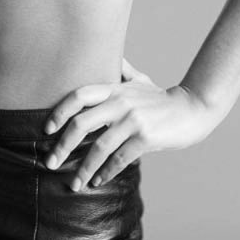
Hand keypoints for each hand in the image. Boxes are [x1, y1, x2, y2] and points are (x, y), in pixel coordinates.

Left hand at [43, 58, 218, 189]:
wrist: (192, 109)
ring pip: (99, 147)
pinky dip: (106, 172)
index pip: (78, 95)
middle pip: (82, 123)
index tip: (46, 129)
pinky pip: (120, 159)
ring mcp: (134, 120)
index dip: (59, 111)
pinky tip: (98, 181)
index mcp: (114, 88)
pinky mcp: (146, 138)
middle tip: (50, 163)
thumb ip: (120, 70)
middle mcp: (121, 102)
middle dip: (62, 146)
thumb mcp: (139, 79)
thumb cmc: (160, 98)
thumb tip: (104, 55)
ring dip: (83, 168)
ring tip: (74, 183)